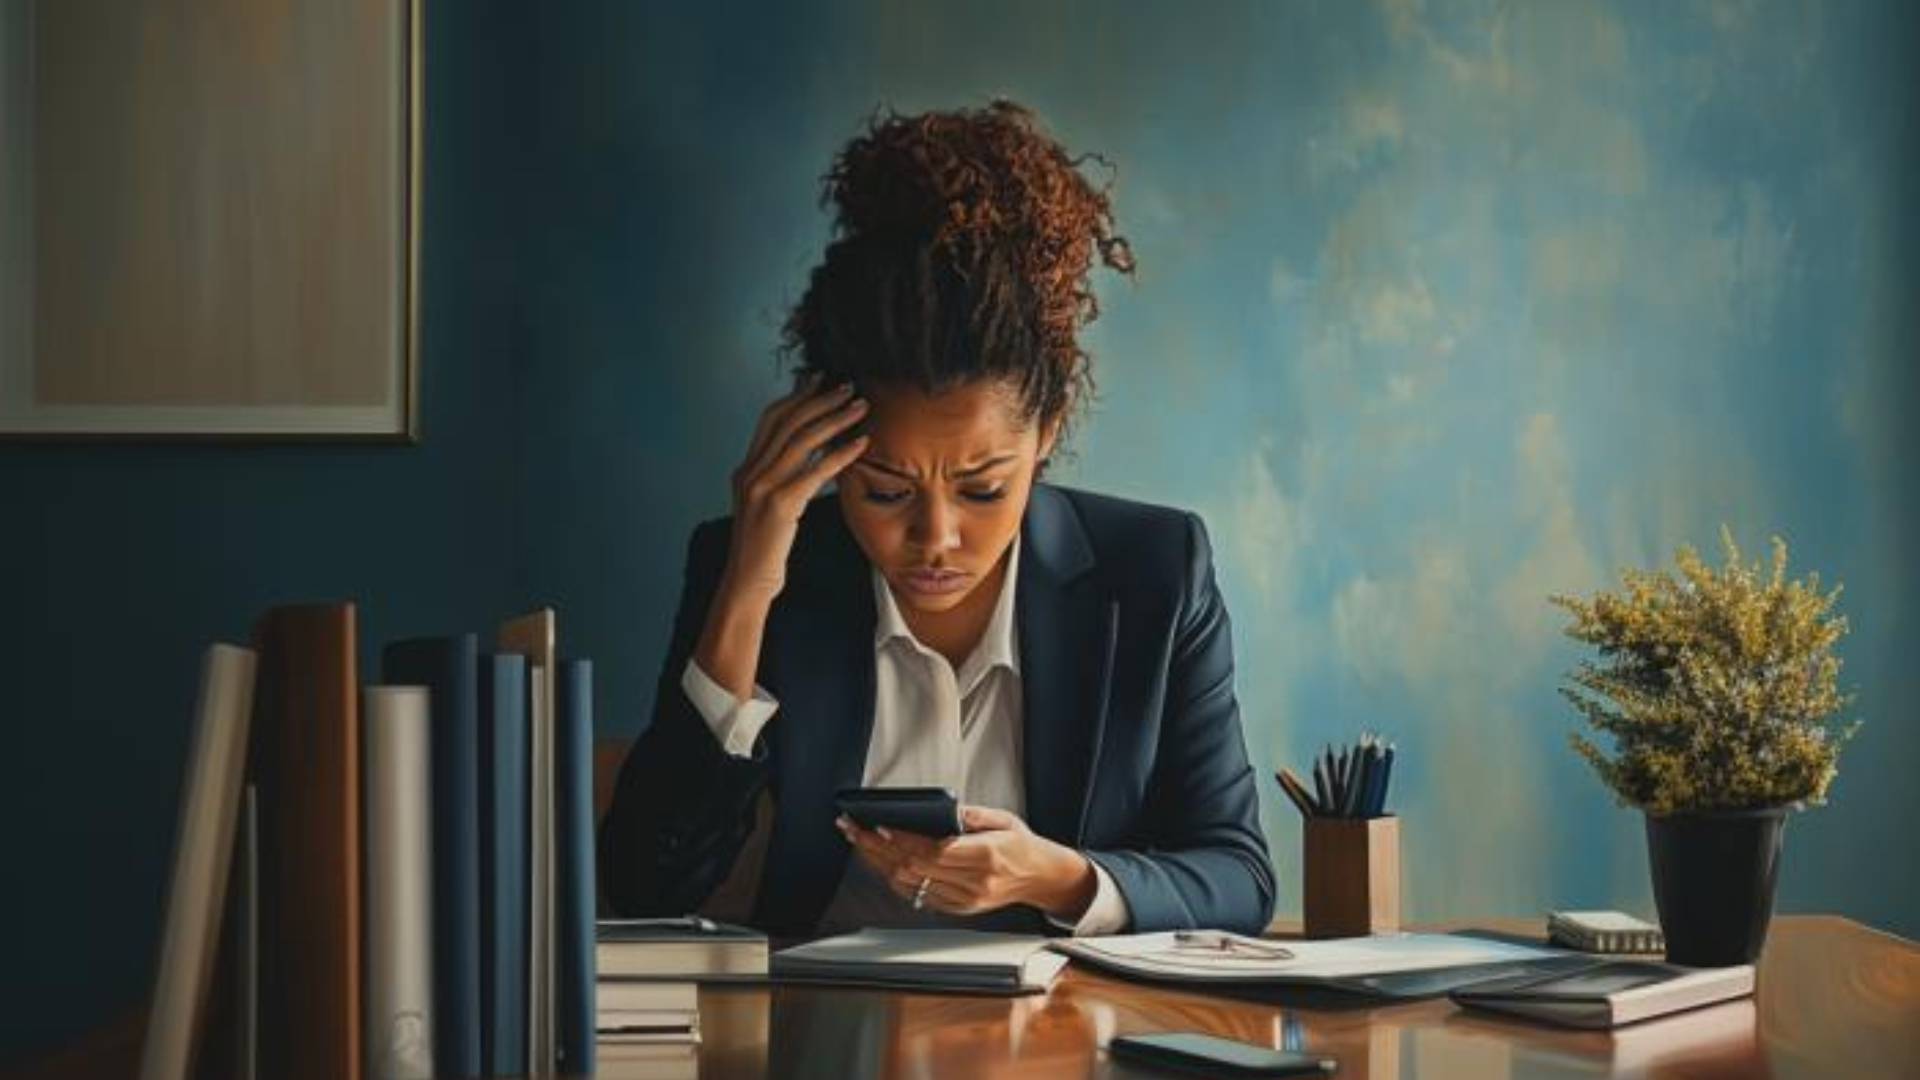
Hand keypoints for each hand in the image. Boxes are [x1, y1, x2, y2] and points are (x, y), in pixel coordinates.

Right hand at [722, 372, 869, 600]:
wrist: (747, 583)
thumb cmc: (764, 549)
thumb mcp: (767, 507)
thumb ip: (781, 479)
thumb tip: (809, 455)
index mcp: (745, 469)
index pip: (770, 419)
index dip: (796, 396)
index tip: (819, 380)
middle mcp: (750, 472)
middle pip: (788, 422)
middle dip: (821, 400)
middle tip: (848, 387)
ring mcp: (761, 487)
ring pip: (802, 440)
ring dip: (835, 419)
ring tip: (860, 408)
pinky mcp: (779, 504)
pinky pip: (815, 471)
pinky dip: (841, 454)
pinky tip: (861, 444)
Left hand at [837, 806, 1097, 920]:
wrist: (1041, 878)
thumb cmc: (1022, 846)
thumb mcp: (1003, 819)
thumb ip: (971, 815)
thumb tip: (940, 809)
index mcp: (987, 856)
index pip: (933, 850)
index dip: (901, 840)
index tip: (877, 825)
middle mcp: (974, 882)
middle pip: (913, 868)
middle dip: (877, 848)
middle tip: (853, 829)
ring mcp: (964, 899)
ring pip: (910, 884)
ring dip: (879, 864)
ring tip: (858, 843)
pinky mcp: (958, 908)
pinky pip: (917, 895)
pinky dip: (894, 878)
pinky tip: (880, 862)